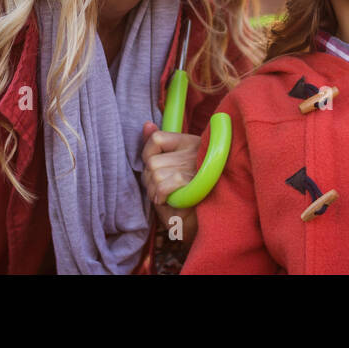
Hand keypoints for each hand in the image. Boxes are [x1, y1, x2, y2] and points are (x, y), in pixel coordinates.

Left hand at [141, 122, 199, 243]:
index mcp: (189, 143)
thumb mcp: (168, 169)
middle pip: (152, 162)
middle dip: (149, 181)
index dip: (148, 156)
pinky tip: (169, 200)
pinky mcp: (195, 182)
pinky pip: (165, 183)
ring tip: (166, 197)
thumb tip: (147, 125)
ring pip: (156, 174)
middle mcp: (194, 151)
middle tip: (161, 191)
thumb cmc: (184, 196)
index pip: (157, 139)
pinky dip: (162, 195)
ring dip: (154, 191)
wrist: (202, 222)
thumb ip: (156, 147)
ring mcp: (196, 166)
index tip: (154, 170)